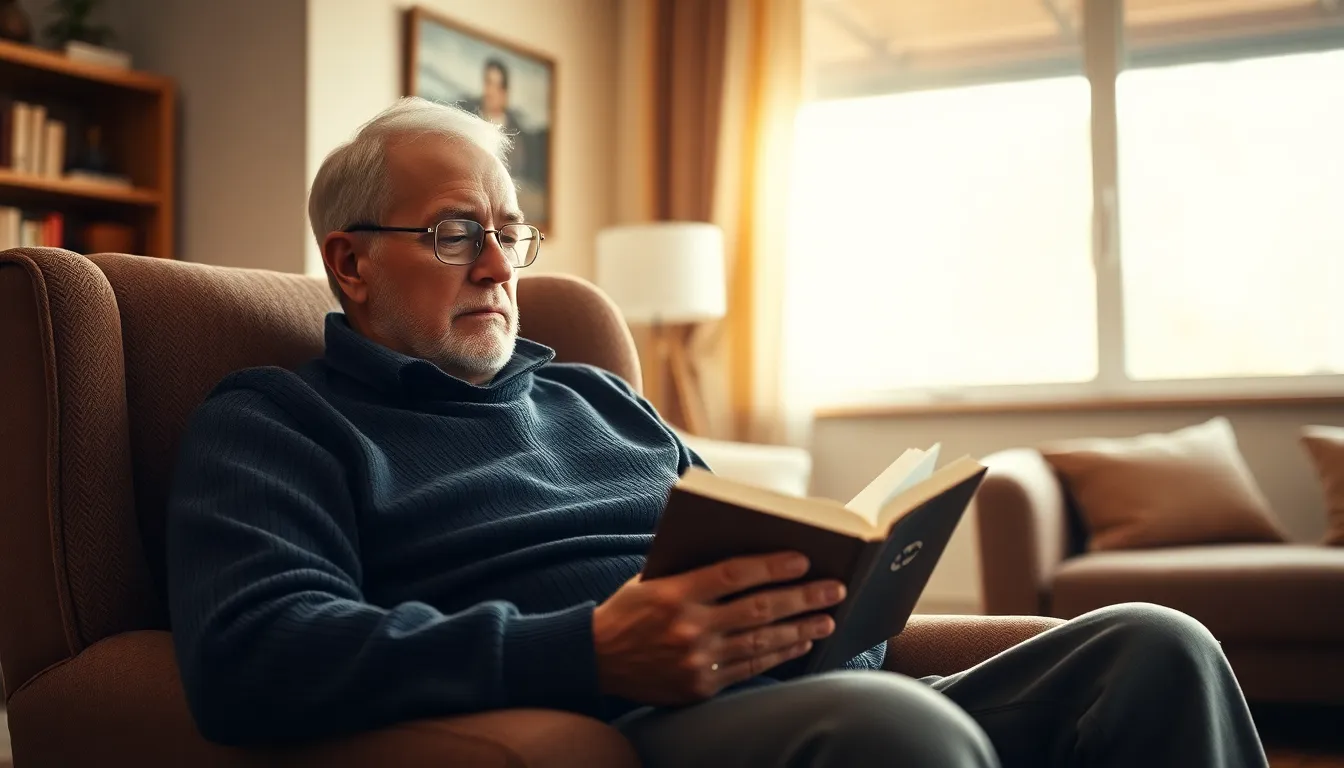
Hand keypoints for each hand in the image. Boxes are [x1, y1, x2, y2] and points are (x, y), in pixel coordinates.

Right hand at [592, 551, 845, 705]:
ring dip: (800, 629)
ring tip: (828, 619)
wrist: (596, 659)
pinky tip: (799, 642)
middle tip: (835, 588)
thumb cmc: (630, 608)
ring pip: (760, 642)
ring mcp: (695, 661)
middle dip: (803, 598)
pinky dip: (778, 655)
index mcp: (674, 593)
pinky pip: (749, 670)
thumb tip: (750, 556)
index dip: (772, 566)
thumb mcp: (652, 578)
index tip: (804, 558)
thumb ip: (693, 569)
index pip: (733, 574)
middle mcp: (688, 627)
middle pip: (758, 609)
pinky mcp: (699, 687)